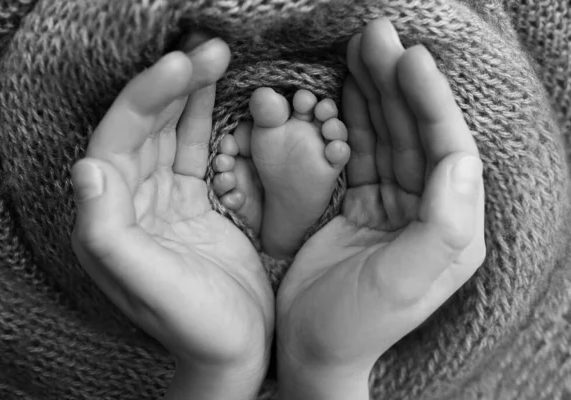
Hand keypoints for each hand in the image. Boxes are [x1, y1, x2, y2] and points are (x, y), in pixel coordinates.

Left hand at [71, 38, 273, 397]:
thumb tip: (87, 169)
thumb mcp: (151, 285)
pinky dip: (205, 120)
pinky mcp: (193, 202)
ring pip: (171, 133)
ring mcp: (162, 200)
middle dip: (173, 85)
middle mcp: (128, 204)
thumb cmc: (194, 326)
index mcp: (108, 221)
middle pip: (145, 128)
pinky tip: (215, 91)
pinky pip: (196, 151)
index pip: (118, 141)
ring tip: (215, 55)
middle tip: (208, 49)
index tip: (179, 65)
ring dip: (189, 94)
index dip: (146, 99)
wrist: (237, 349)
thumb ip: (109, 233)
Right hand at [276, 19, 485, 398]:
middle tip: (377, 35)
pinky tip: (348, 87)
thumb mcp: (403, 284)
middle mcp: (428, 211)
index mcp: (450, 230)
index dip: (432, 103)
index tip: (411, 60)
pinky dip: (354, 117)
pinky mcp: (361, 203)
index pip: (450, 152)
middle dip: (399, 84)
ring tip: (363, 46)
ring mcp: (393, 204)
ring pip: (388, 135)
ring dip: (377, 91)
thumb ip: (441, 226)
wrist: (310, 349)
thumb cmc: (355, 326)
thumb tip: (462, 161)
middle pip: (417, 134)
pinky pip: (362, 151)